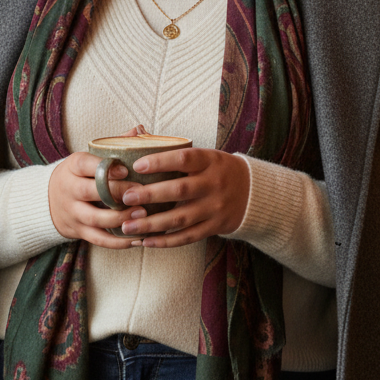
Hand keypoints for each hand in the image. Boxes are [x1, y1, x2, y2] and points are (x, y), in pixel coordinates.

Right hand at [47, 125, 148, 248]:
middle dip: (117, 193)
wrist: (48, 201)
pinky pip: (98, 239)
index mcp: (73, 167)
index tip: (126, 169)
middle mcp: (70, 189)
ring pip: (96, 218)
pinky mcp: (78, 231)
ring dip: (120, 218)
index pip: (85, 164)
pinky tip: (137, 239)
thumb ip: (113, 145)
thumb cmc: (79, 175)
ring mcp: (73, 212)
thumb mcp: (88, 158)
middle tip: (142, 192)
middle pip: (91, 192)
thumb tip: (139, 130)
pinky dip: (118, 242)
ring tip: (142, 215)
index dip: (105, 167)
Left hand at [119, 147, 249, 247]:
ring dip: (151, 224)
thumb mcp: (207, 156)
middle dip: (150, 195)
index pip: (184, 159)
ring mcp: (215, 208)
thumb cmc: (219, 170)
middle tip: (126, 197)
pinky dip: (166, 241)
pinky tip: (146, 241)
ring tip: (128, 226)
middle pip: (179, 191)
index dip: (160, 162)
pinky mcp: (215, 227)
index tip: (137, 165)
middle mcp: (214, 184)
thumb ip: (178, 154)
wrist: (253, 193)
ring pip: (180, 218)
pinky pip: (187, 236)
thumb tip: (138, 137)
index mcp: (210, 161)